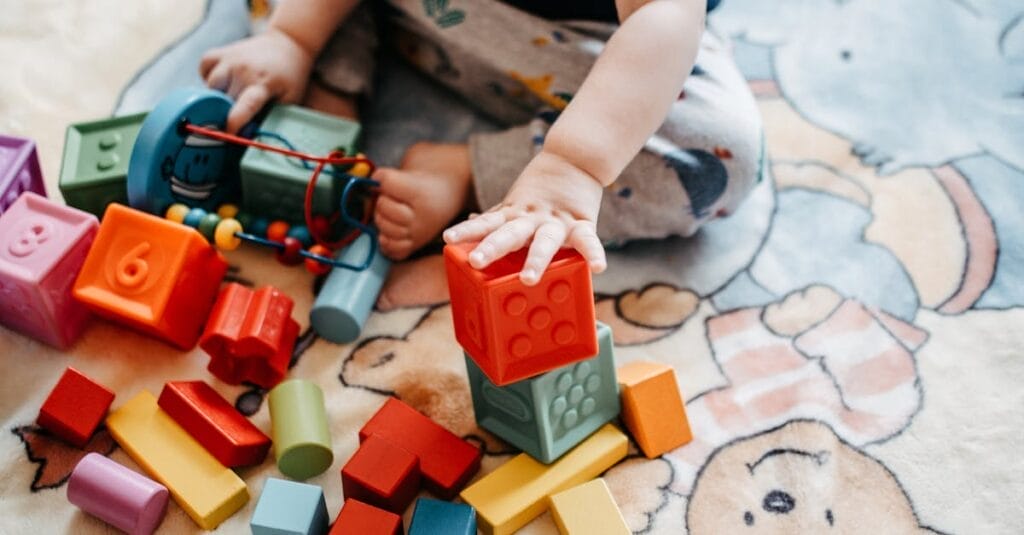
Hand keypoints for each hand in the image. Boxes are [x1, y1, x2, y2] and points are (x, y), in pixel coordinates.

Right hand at [199, 28, 313, 131]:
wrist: (288, 43)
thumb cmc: (289, 77)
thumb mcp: (289, 100)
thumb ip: (269, 117)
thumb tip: (247, 136)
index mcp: (263, 84)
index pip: (245, 106)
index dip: (234, 123)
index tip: (227, 135)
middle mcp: (243, 69)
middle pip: (223, 100)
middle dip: (226, 112)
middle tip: (236, 116)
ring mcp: (230, 58)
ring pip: (210, 86)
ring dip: (216, 95)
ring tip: (232, 97)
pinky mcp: (220, 51)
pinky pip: (204, 68)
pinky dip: (208, 77)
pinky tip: (223, 82)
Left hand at [443, 150, 606, 285]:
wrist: (576, 158)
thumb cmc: (543, 188)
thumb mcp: (516, 201)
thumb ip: (497, 215)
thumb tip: (473, 221)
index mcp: (514, 215)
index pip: (486, 223)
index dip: (467, 231)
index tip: (449, 240)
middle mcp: (532, 219)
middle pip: (509, 233)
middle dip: (493, 247)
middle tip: (476, 260)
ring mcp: (557, 222)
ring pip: (544, 241)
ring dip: (536, 259)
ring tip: (528, 279)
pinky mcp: (582, 224)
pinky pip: (588, 241)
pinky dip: (594, 253)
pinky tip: (598, 268)